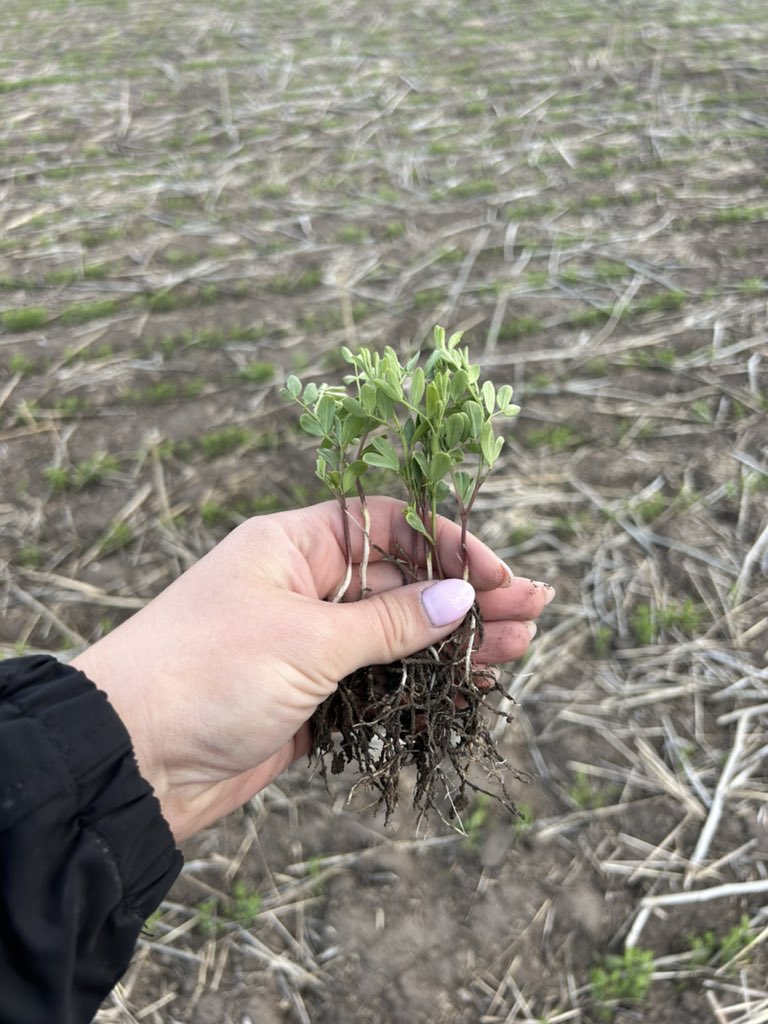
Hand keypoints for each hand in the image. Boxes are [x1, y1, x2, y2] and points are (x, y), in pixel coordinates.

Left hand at [72, 497, 553, 840]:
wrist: (131, 762)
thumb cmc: (206, 674)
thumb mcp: (306, 638)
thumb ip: (390, 622)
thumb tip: (462, 597)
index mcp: (292, 545)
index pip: (386, 526)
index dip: (445, 543)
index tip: (495, 572)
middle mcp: (303, 587)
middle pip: (402, 581)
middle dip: (466, 595)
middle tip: (532, 610)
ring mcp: (308, 645)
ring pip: (396, 635)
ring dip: (454, 641)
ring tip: (520, 646)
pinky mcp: (310, 698)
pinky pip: (379, 683)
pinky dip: (421, 686)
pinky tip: (469, 686)